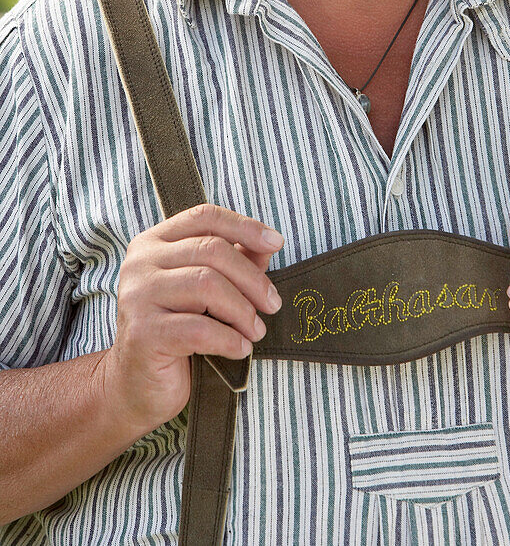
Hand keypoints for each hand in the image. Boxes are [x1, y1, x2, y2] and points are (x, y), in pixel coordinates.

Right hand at [104, 204, 284, 434]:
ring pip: (207, 285)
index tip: (277, 243)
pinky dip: (229, 339)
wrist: (137, 387)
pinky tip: (240, 349)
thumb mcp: (206, 291)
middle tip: (273, 304)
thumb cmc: (177, 331)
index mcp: (153, 242)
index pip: (204, 217)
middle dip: (252, 278)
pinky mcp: (142, 332)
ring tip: (256, 330)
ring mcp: (137, 296)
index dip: (245, 226)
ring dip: (243, 311)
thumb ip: (234, 262)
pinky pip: (199, 328)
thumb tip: (268, 246)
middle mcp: (140, 263)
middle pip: (212, 250)